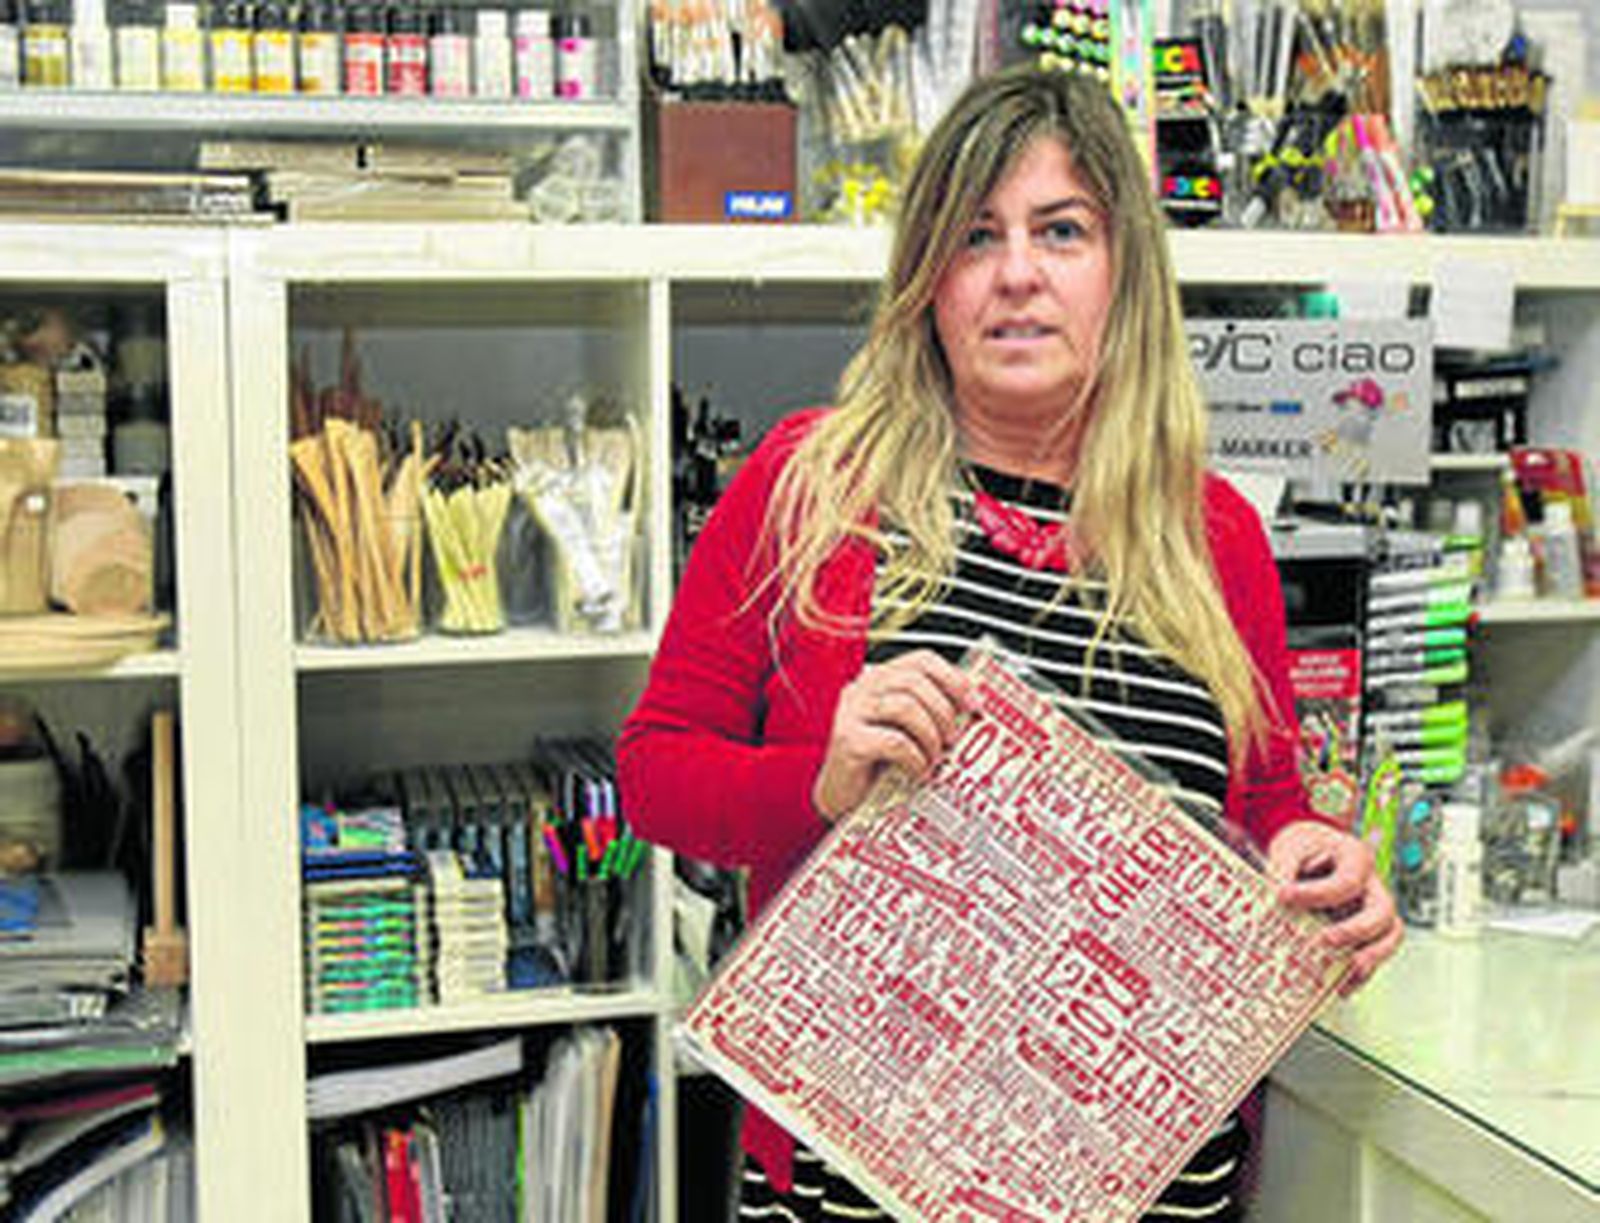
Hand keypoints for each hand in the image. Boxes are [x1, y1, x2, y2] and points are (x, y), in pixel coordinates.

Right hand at [812, 650, 974, 823]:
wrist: (844, 798)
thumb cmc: (878, 764)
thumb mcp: (907, 730)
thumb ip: (930, 712)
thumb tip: (973, 706)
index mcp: (880, 680)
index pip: (921, 660)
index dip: (953, 679)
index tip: (973, 704)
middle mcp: (862, 689)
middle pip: (914, 681)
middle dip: (943, 711)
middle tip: (952, 739)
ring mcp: (851, 713)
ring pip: (905, 707)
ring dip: (930, 735)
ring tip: (934, 757)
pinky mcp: (848, 741)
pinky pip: (894, 741)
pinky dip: (915, 758)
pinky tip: (918, 771)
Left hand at [1267, 820, 1402, 995]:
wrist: (1306, 851)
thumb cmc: (1300, 849)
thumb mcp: (1288, 849)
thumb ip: (1282, 871)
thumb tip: (1277, 899)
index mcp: (1355, 857)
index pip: (1348, 880)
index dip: (1317, 893)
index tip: (1282, 896)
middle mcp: (1372, 885)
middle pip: (1383, 912)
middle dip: (1355, 930)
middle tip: (1322, 941)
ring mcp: (1372, 910)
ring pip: (1389, 935)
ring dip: (1371, 956)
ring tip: (1346, 971)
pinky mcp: (1365, 932)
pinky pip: (1375, 954)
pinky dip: (1362, 974)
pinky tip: (1341, 987)